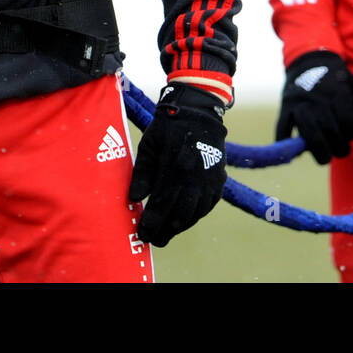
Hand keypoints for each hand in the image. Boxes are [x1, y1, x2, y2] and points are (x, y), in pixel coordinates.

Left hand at [127, 84, 226, 246]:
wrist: (198, 111)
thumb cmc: (168, 127)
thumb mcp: (149, 145)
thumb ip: (142, 173)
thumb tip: (133, 199)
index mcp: (175, 166)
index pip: (162, 204)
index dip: (151, 222)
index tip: (142, 234)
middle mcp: (195, 176)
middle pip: (179, 215)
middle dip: (165, 231)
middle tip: (153, 240)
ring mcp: (210, 179)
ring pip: (195, 213)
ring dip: (180, 226)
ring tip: (166, 233)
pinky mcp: (219, 180)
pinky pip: (207, 206)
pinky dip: (195, 216)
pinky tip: (183, 219)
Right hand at [275, 50, 352, 163]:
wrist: (309, 60)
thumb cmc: (336, 80)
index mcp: (337, 92)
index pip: (349, 120)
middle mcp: (318, 98)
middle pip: (329, 129)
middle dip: (339, 146)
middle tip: (343, 150)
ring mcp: (299, 102)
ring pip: (307, 130)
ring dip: (318, 148)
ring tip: (325, 157)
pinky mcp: (285, 107)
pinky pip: (282, 127)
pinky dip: (287, 141)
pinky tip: (298, 152)